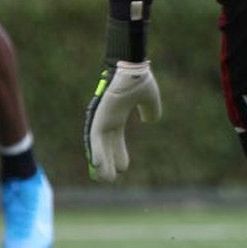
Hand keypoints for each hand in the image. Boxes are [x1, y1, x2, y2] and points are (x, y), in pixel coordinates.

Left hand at [85, 60, 161, 181]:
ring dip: (101, 163)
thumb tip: (152, 120)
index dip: (119, 153)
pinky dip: (96, 152)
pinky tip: (97, 165)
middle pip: (106, 146)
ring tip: (104, 179)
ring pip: (99, 146)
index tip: (123, 168)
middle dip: (109, 162)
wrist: (133, 68)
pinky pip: (95, 139)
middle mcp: (107, 119)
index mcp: (117, 115)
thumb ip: (151, 109)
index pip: (116, 139)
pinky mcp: (98, 118)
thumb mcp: (150, 98)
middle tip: (110, 179)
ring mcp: (101, 119)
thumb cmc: (139, 78)